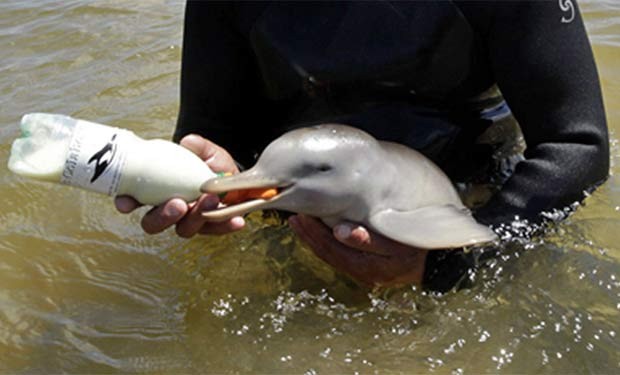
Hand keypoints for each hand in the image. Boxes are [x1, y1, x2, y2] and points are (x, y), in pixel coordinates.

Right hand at [114, 134, 244, 236]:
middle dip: (163, 217)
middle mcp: (168, 210)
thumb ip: (199, 147)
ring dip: (196, 218)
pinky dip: (226, 226)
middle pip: (153, 223)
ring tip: (211, 201)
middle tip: (178, 204)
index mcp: (157, 191)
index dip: (126, 202)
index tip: (126, 204)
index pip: (133, 199)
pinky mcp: (209, 227)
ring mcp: (188, 221)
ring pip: (184, 229)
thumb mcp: (207, 152)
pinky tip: (237, 221)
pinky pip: (216, 230)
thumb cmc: (212, 165)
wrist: (235, 179)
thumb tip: (188, 142)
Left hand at [288, 215, 428, 287]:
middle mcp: (364, 273)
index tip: (303, 217)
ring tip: (300, 223)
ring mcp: (366, 272)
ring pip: (333, 256)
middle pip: (330, 255)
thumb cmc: (419, 247)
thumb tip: (340, 231)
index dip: (315, 235)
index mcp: (369, 268)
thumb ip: (369, 239)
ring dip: (315, 239)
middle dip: (310, 236)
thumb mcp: (397, 243)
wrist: (441, 262)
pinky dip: (327, 242)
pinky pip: (341, 256)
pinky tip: (320, 231)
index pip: (334, 251)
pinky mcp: (369, 268)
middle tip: (296, 218)